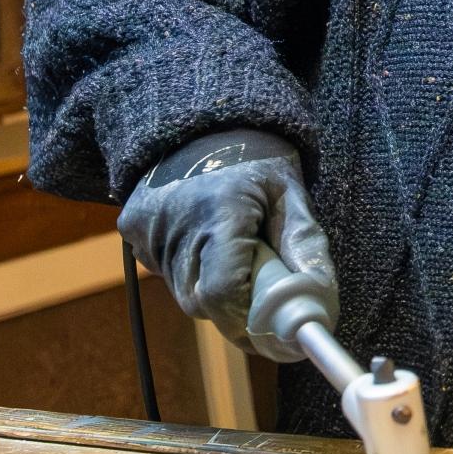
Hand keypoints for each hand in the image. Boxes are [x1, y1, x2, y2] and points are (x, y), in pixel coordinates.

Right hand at [117, 128, 335, 363]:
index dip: (249, 319)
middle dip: (237, 308)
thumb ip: (306, 249)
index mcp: (220, 209)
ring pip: (185, 293)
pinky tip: (206, 241)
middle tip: (261, 287)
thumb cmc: (258, 162)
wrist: (203, 125)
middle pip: (202, 301)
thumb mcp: (293, 196)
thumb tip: (319, 306)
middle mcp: (176, 222)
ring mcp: (147, 227)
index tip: (275, 327)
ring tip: (234, 253)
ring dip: (215, 290)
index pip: (223, 292)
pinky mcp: (133, 231)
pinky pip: (168, 274)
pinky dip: (193, 271)